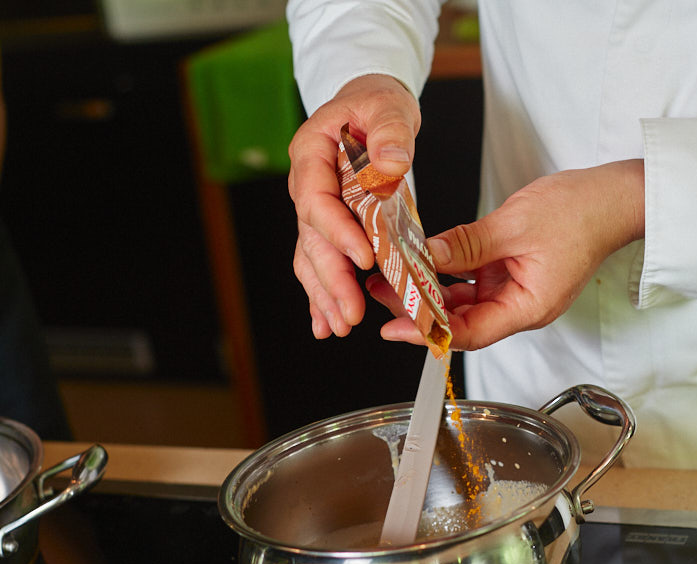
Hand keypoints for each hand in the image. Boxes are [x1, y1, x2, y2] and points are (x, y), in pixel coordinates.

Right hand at [287, 74, 420, 338]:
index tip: (363, 259)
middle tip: (350, 314)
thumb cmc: (376, 104)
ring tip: (340, 326)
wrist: (369, 107)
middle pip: (311, 239)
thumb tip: (390, 163)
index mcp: (311, 154)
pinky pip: (321, 262)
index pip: (316, 200)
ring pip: (312, 257)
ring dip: (325, 294)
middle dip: (330, 279)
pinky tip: (327, 322)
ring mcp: (315, 209)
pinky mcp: (330, 226)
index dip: (337, 232)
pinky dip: (323, 293)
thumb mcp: (388, 106)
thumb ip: (390, 132)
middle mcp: (306, 186)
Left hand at [369, 160, 645, 349]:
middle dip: (420, 311)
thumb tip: (425, 256)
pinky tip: (422, 264)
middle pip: (462, 322)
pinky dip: (448, 277)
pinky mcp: (512, 275)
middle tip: (382, 294)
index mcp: (529, 307)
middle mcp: (522, 307)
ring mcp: (516, 292)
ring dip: (430, 292)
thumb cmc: (580, 212)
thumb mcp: (514, 224)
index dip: (428, 332)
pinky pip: (473, 284)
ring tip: (393, 279)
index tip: (394, 327)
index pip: (469, 332)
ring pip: (464, 304)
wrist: (611, 198)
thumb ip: (466, 245)